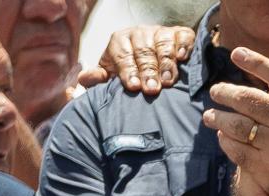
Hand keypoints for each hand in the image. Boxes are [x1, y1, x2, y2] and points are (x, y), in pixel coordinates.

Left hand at [79, 24, 194, 95]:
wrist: (149, 69)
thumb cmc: (128, 77)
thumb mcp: (110, 79)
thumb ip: (97, 81)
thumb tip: (84, 79)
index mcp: (119, 42)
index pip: (122, 55)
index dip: (127, 70)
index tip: (133, 86)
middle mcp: (139, 34)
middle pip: (144, 50)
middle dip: (147, 71)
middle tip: (151, 89)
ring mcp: (160, 32)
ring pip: (163, 43)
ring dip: (166, 62)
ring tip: (168, 82)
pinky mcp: (179, 34)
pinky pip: (183, 36)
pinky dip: (183, 45)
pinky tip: (182, 58)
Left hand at [204, 34, 268, 195]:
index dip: (257, 63)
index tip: (236, 53)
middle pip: (250, 101)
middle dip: (226, 93)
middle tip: (216, 91)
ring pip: (238, 126)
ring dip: (219, 119)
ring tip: (210, 115)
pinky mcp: (266, 169)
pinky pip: (237, 151)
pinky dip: (226, 141)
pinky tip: (222, 135)